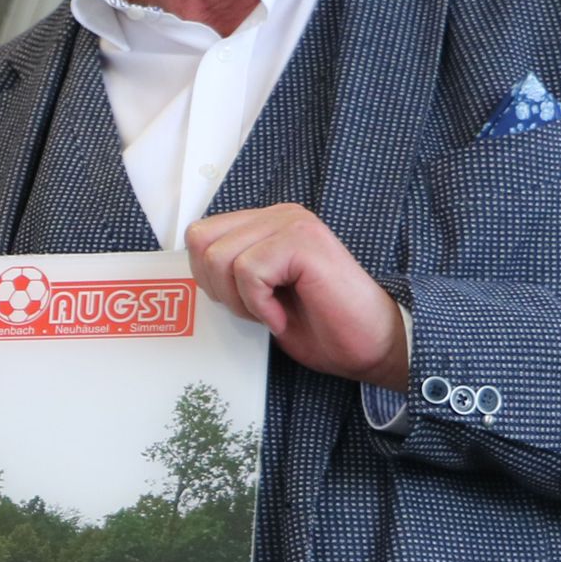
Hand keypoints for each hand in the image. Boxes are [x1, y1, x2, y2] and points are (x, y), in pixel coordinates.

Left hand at [185, 204, 407, 389]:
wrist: (371, 346)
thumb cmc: (320, 326)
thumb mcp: (257, 297)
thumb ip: (228, 274)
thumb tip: (189, 271)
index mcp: (264, 224)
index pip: (200, 236)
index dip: (208, 278)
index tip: (243, 304)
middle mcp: (278, 215)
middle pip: (201, 242)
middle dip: (218, 287)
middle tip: (256, 309)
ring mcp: (292, 223)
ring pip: (221, 257)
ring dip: (241, 300)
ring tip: (273, 311)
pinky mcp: (303, 241)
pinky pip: (249, 271)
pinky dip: (260, 305)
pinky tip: (284, 315)